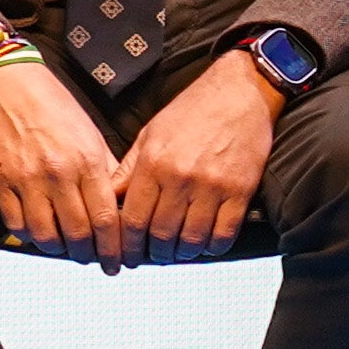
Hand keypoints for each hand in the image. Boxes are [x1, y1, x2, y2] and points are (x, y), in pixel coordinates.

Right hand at [0, 56, 122, 262]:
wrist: (10, 83)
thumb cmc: (54, 108)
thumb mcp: (91, 135)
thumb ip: (107, 172)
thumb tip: (122, 208)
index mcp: (88, 161)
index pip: (107, 220)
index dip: (114, 249)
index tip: (117, 262)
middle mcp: (59, 173)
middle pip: (79, 234)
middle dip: (90, 256)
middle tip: (93, 260)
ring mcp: (27, 178)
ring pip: (46, 235)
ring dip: (59, 250)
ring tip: (66, 249)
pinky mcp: (0, 180)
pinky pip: (16, 224)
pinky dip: (29, 236)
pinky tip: (39, 232)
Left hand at [108, 52, 280, 266]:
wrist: (239, 92)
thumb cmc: (191, 111)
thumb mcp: (150, 134)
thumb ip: (129, 170)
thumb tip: (108, 198)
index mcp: (153, 163)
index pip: (132, 219)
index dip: (127, 245)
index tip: (127, 255)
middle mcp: (180, 177)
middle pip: (161, 234)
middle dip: (154, 253)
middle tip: (154, 256)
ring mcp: (212, 186)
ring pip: (192, 239)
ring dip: (183, 253)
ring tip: (178, 252)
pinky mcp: (240, 191)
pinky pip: (224, 233)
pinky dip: (213, 247)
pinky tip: (206, 245)